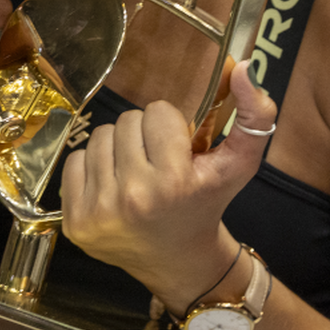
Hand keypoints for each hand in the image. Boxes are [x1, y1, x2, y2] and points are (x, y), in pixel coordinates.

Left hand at [60, 60, 277, 308]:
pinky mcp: (75, 221)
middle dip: (144, 137)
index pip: (157, 111)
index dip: (170, 128)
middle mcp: (134, 197)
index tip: (177, 151)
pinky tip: (113, 188)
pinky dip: (93, 169)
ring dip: (118, 150)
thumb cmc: (206, 205)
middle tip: (157, 163)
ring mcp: (99, 211)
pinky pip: (74, 160)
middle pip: (126, 121)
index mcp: (174, 182)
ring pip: (99, 137)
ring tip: (136, 174)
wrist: (179, 261)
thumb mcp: (239, 164)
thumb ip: (255, 115)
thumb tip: (244, 67)